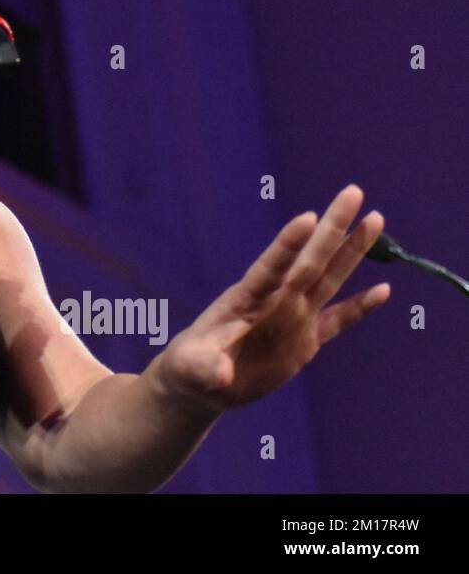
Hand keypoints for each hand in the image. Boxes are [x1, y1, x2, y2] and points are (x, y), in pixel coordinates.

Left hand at [143, 184, 390, 415]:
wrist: (201, 382)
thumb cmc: (190, 368)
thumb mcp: (190, 368)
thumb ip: (205, 366)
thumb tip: (218, 374)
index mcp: (247, 299)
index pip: (271, 267)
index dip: (288, 244)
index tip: (308, 217)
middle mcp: (275, 300)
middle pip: (310, 259)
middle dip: (332, 228)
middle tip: (352, 191)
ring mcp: (293, 317)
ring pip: (329, 278)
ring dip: (352, 251)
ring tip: (374, 219)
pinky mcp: (305, 341)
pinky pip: (339, 320)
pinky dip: (361, 307)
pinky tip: (383, 289)